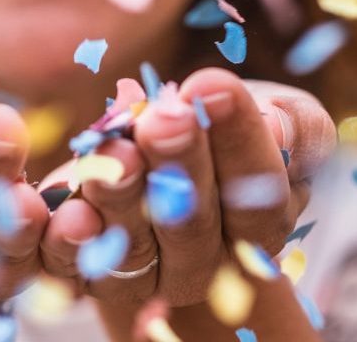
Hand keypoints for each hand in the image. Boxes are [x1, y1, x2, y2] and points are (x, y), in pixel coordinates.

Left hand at [38, 68, 335, 306]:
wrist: (167, 153)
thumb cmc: (228, 128)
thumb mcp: (281, 115)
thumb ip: (294, 125)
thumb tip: (277, 125)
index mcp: (261, 222)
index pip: (259, 192)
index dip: (239, 140)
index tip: (212, 85)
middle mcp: (206, 260)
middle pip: (193, 224)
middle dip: (178, 165)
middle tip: (164, 117)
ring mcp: (147, 272)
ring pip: (133, 247)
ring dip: (121, 198)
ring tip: (113, 150)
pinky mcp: (89, 270)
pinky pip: (74, 269)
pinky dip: (65, 243)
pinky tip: (62, 213)